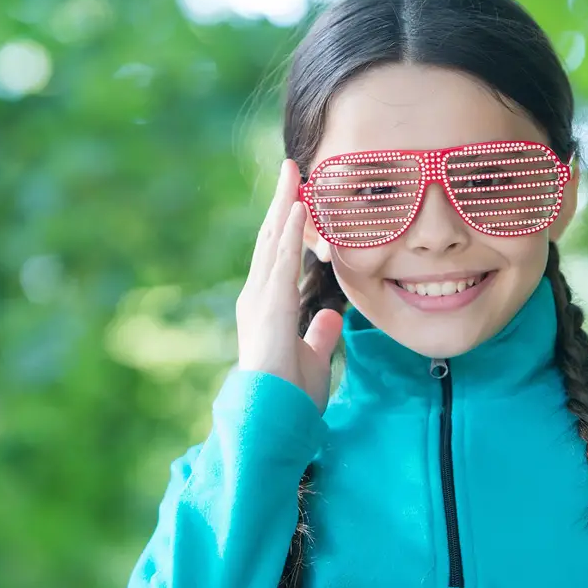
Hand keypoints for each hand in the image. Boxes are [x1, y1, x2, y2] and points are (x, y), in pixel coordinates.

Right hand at [235, 159, 343, 412]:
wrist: (271, 419)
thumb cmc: (289, 395)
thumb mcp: (312, 358)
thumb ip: (318, 335)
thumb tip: (329, 318)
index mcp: (267, 306)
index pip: (276, 255)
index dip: (286, 224)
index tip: (297, 196)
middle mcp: (257, 296)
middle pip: (270, 238)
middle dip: (282, 202)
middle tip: (290, 168)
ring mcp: (260, 298)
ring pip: (271, 240)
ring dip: (284, 204)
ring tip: (293, 172)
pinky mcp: (269, 305)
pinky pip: (280, 260)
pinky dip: (288, 231)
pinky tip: (297, 206)